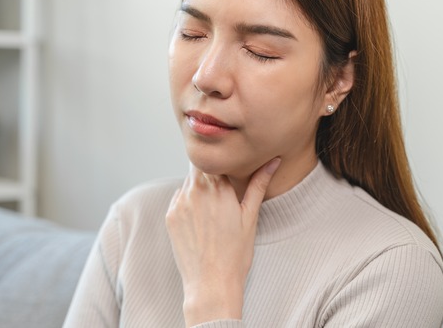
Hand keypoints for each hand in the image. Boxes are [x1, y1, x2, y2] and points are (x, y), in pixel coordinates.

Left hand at [165, 157, 280, 325]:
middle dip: (209, 174)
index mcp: (218, 187)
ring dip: (198, 188)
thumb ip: (259, 184)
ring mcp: (179, 203)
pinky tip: (200, 222)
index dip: (221, 163)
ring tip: (212, 212)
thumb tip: (273, 161)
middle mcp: (195, 190)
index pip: (214, 159)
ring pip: (188, 183)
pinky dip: (188, 203)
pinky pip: (179, 199)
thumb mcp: (251, 216)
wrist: (211, 284)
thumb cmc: (235, 254)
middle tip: (222, 192)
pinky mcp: (170, 216)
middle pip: (198, 167)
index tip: (228, 169)